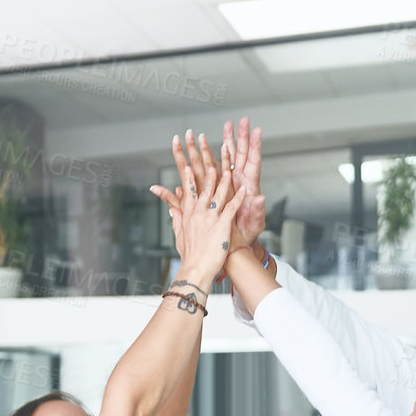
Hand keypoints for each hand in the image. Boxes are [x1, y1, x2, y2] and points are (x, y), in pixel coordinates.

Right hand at [151, 138, 243, 286]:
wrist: (195, 270)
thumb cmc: (189, 255)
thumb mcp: (179, 233)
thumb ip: (176, 217)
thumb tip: (171, 207)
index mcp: (188, 212)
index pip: (187, 187)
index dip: (188, 171)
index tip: (187, 157)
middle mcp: (198, 211)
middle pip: (202, 182)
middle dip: (203, 162)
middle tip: (201, 146)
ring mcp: (210, 217)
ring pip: (218, 191)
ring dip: (225, 176)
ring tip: (229, 162)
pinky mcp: (222, 225)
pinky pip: (232, 208)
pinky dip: (239, 197)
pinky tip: (244, 188)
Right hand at [223, 117, 266, 245]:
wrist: (235, 240)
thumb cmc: (248, 232)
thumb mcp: (255, 223)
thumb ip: (257, 210)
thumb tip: (261, 198)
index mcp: (249, 185)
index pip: (253, 161)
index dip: (255, 146)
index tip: (257, 130)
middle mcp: (241, 180)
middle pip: (242, 153)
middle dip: (242, 136)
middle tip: (242, 119)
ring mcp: (230, 181)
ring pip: (229, 156)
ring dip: (228, 139)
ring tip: (228, 124)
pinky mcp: (220, 185)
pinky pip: (216, 166)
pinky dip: (213, 153)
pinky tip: (210, 143)